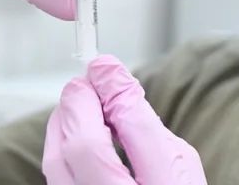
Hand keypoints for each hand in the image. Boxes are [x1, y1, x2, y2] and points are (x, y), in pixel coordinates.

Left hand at [43, 56, 207, 184]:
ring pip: (57, 164)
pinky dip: (62, 151)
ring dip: (64, 126)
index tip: (104, 65)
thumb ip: (146, 127)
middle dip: (79, 105)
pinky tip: (76, 138)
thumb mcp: (181, 168)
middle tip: (87, 83)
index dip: (112, 90)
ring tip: (82, 107)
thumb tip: (112, 80)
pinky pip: (57, 179)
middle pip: (81, 148)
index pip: (132, 131)